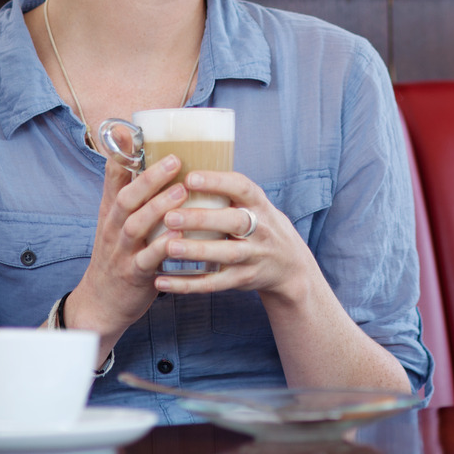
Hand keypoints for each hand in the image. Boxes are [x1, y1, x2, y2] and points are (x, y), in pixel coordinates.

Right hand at [63, 146, 187, 355]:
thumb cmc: (116, 253)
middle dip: (149, 179)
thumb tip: (134, 151)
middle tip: (175, 160)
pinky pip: (148, 261)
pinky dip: (163, 248)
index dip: (121, 155)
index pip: (112, 178)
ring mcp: (122, 252)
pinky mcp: (134, 276)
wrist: (101, 303)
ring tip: (182, 192)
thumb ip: (126, 189)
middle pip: (125, 198)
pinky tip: (180, 237)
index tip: (134, 132)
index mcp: (111, 211)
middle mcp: (113, 228)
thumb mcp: (114, 219)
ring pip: (136, 226)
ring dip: (159, 208)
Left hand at [149, 170, 317, 304]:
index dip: (217, 182)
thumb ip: (227, 192)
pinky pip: (215, 283)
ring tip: (168, 247)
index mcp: (259, 204)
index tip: (189, 178)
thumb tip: (181, 168)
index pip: (241, 187)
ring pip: (225, 253)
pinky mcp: (243, 279)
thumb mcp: (254, 205)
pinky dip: (188, 284)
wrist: (290, 266)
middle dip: (202, 219)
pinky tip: (163, 281)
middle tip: (170, 216)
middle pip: (234, 222)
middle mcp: (260, 229)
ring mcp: (253, 256)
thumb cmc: (259, 226)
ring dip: (196, 251)